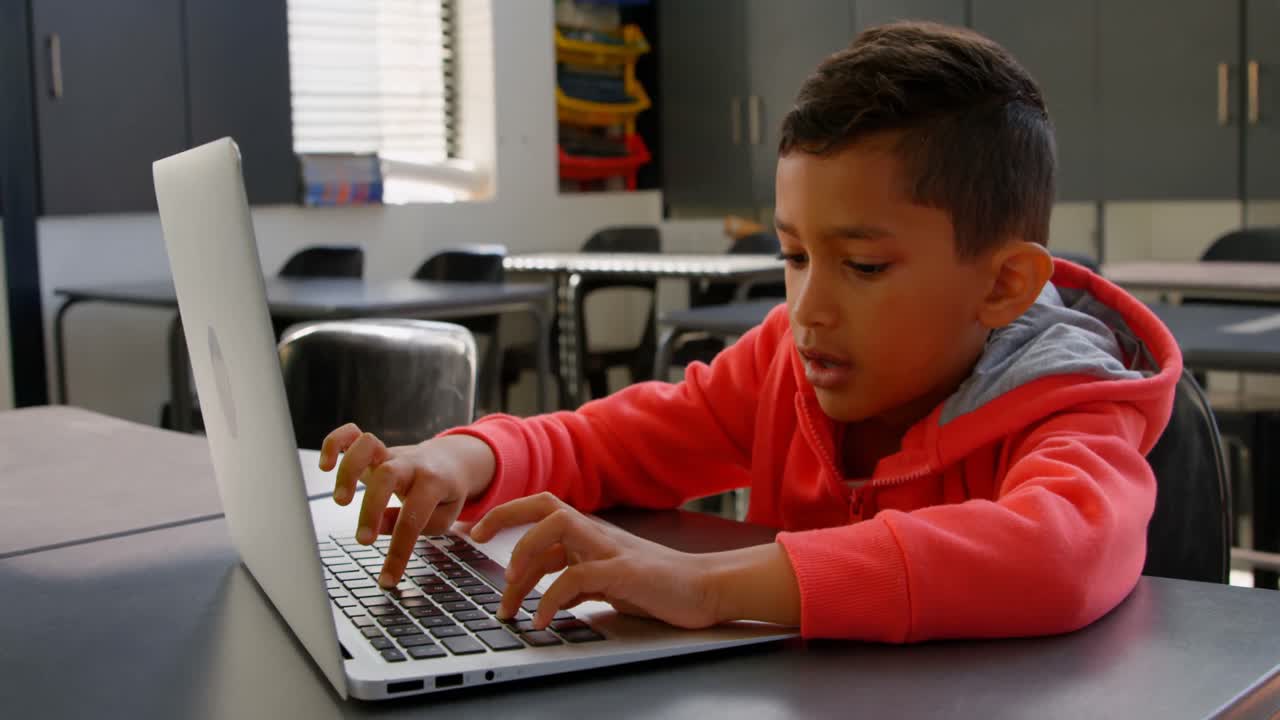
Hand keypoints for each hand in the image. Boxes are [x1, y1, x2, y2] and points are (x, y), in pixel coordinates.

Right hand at [319, 424, 495, 586]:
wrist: (452, 460)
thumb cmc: (444, 494)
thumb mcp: (442, 516)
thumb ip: (416, 524)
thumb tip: (377, 528)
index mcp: (433, 483)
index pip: (413, 519)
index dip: (399, 551)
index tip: (388, 578)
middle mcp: (410, 464)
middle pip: (387, 476)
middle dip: (370, 509)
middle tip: (362, 540)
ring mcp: (390, 452)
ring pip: (367, 445)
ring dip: (348, 471)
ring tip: (340, 501)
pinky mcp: (374, 448)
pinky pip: (351, 433)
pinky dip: (334, 443)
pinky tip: (325, 466)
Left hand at [469, 493, 718, 630]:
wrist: (704, 588)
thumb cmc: (655, 585)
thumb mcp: (604, 578)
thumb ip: (574, 576)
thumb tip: (539, 592)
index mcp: (590, 534)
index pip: (542, 512)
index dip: (506, 517)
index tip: (476, 534)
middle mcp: (597, 534)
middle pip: (545, 506)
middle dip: (505, 517)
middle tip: (476, 540)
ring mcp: (610, 549)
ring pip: (558, 528)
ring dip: (526, 555)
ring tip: (510, 591)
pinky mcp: (624, 571)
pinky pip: (578, 576)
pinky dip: (552, 599)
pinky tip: (542, 620)